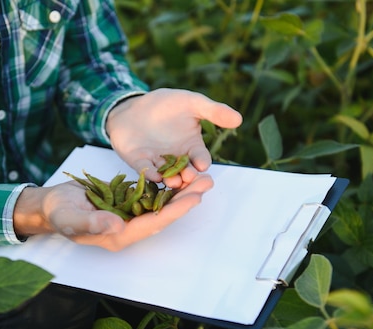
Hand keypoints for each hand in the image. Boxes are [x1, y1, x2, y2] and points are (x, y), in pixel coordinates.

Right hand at [13, 174, 212, 250]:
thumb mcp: (70, 218)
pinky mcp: (128, 203)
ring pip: (161, 204)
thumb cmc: (58, 213)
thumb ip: (91, 224)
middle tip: (208, 182)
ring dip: (181, 191)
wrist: (51, 205)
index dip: (174, 211)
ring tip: (202, 176)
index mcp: (119, 235)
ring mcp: (129, 216)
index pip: (153, 223)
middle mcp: (129, 228)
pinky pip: (151, 195)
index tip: (194, 198)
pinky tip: (180, 173)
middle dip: (186, 199)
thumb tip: (116, 227)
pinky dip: (167, 185)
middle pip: (163, 214)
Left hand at [106, 88, 241, 187]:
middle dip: (188, 176)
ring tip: (173, 181)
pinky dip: (150, 173)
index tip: (202, 165)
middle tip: (189, 178)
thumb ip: (213, 111)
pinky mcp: (140, 162)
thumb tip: (238, 119)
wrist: (134, 105)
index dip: (202, 162)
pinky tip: (154, 175)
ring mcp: (158, 162)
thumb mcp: (191, 103)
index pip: (201, 158)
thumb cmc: (166, 104)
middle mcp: (177, 159)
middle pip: (186, 172)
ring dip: (170, 179)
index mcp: (192, 147)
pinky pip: (145, 170)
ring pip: (167, 175)